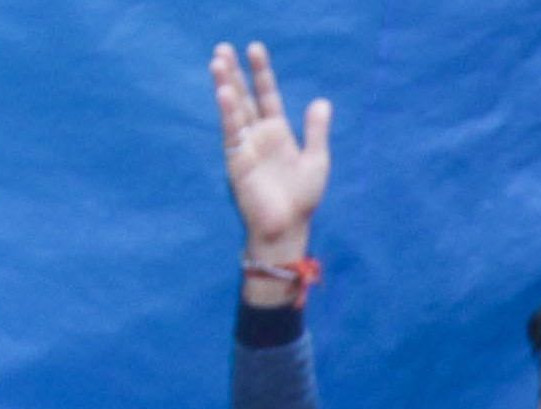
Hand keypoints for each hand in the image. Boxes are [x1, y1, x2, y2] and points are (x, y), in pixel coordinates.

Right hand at [212, 43, 329, 272]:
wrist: (288, 227)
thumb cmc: (302, 198)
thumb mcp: (316, 160)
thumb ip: (316, 131)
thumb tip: (322, 101)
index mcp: (278, 132)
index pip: (267, 95)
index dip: (261, 73)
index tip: (255, 49)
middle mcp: (258, 135)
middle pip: (244, 97)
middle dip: (235, 73)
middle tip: (223, 48)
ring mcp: (245, 146)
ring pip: (233, 109)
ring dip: (226, 85)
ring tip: (218, 61)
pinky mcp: (236, 160)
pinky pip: (231, 132)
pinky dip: (228, 113)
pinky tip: (224, 93)